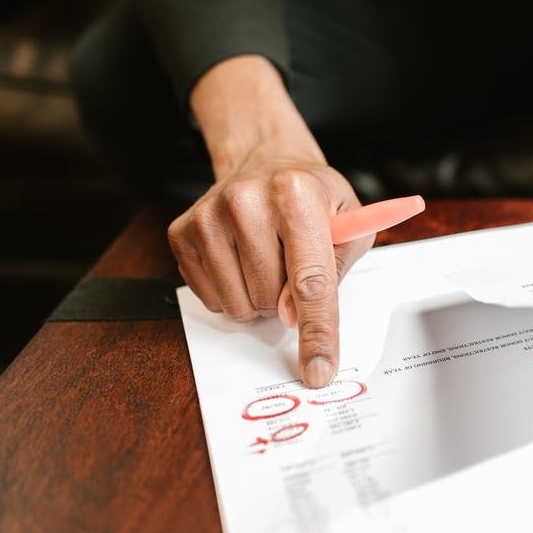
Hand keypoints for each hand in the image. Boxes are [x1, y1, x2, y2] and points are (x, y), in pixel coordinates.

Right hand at [168, 55, 373, 386]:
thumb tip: (292, 315)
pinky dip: (234, 291)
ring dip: (261, 298)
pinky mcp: (182, 233)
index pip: (310, 279)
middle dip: (287, 299)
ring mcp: (208, 215)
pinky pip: (213, 299)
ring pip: (240, 305)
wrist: (266, 161)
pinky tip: (242, 258)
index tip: (318, 370)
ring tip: (269, 258)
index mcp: (297, 193)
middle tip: (292, 262)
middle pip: (272, 299)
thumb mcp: (350, 223)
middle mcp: (247, 200)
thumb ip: (334, 272)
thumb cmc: (314, 198)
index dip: (317, 331)